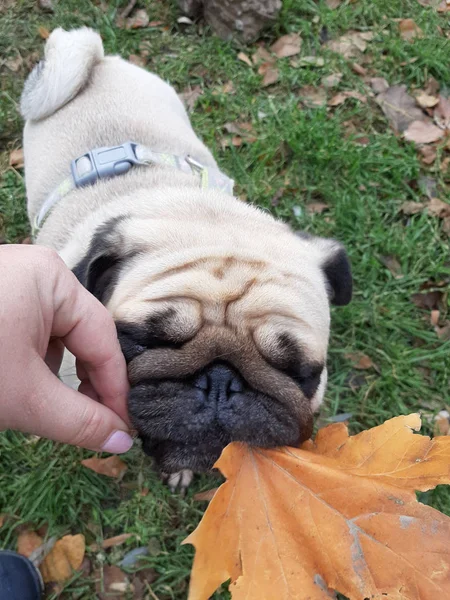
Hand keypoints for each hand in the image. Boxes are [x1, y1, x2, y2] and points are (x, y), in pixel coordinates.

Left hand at [0, 245, 131, 452]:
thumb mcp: (24, 397)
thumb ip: (81, 420)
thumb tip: (124, 441)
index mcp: (53, 280)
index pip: (103, 339)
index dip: (116, 388)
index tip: (124, 428)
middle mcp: (37, 271)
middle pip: (81, 335)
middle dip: (85, 383)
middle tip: (93, 425)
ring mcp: (11, 281)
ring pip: (55, 336)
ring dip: (57, 377)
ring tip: (48, 409)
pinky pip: (29, 331)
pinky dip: (31, 364)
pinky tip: (19, 386)